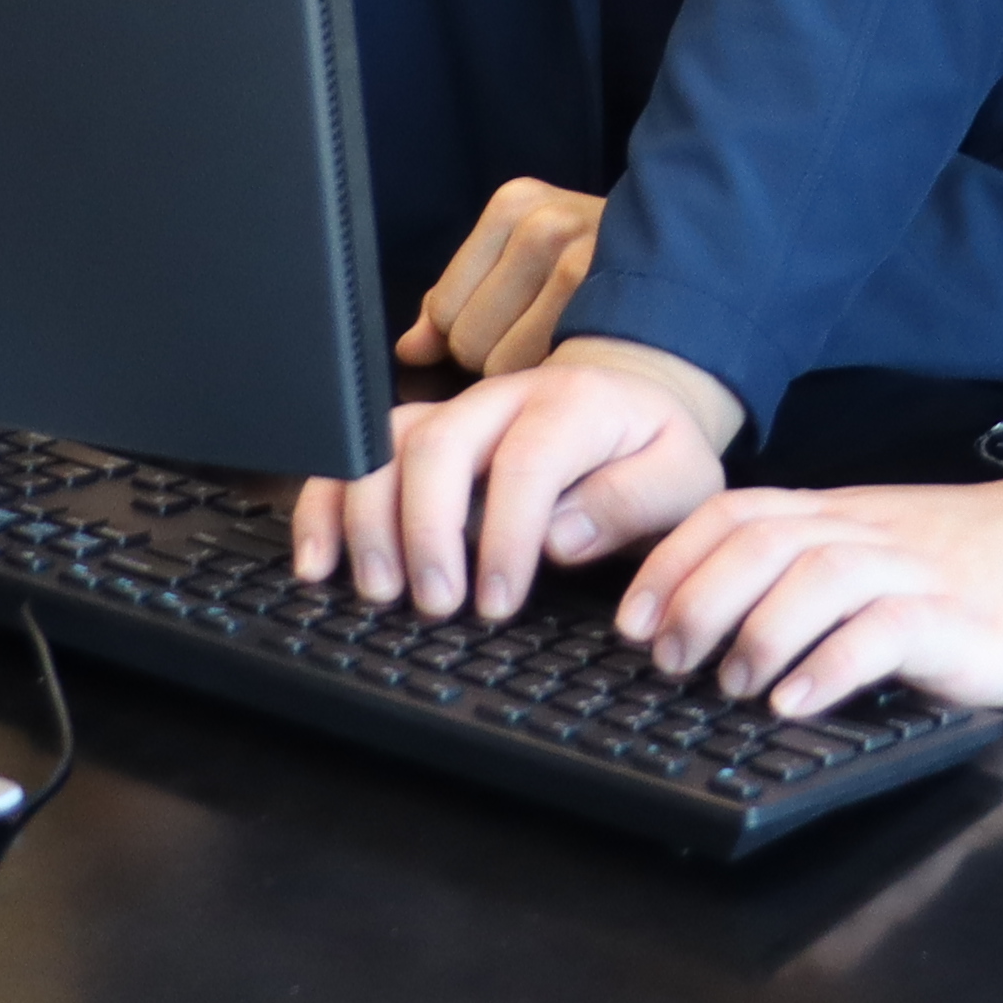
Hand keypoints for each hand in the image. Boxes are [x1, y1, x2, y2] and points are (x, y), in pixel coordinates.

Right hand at [290, 339, 745, 624]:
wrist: (634, 400)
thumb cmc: (654, 452)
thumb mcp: (683, 477)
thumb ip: (631, 503)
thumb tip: (561, 539)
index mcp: (573, 403)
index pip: (526, 461)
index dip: (506, 534)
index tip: (499, 601)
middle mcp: (501, 399)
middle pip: (438, 445)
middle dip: (426, 530)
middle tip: (436, 604)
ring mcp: (452, 412)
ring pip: (385, 447)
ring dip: (369, 520)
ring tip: (378, 590)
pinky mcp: (420, 434)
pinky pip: (358, 457)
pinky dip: (329, 506)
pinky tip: (320, 560)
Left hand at [396, 178, 604, 375]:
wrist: (698, 283)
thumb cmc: (600, 280)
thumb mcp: (522, 266)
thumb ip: (456, 305)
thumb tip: (409, 349)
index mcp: (517, 203)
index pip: (444, 308)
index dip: (471, 331)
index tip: (516, 322)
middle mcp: (546, 223)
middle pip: (466, 338)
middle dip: (496, 352)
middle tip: (546, 336)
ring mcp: (580, 260)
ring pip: (497, 362)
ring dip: (525, 371)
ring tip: (565, 347)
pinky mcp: (607, 303)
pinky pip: (539, 373)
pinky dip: (552, 380)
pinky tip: (580, 360)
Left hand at [619, 445, 1002, 720]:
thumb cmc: (976, 563)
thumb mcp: (880, 549)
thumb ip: (810, 566)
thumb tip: (713, 613)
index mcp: (840, 516)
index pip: (735, 514)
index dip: (672, 562)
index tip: (631, 618)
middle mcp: (868, 535)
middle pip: (761, 541)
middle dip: (698, 600)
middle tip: (667, 661)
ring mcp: (916, 573)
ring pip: (816, 576)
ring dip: (759, 633)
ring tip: (734, 686)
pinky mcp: (960, 620)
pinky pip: (885, 631)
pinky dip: (831, 666)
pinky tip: (799, 701)